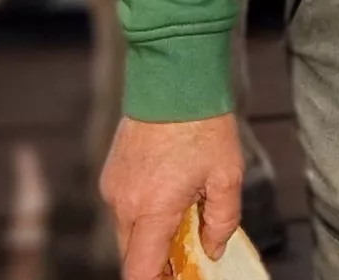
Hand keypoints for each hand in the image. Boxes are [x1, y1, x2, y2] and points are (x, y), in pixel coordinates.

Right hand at [103, 115, 245, 279]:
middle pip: (131, 255)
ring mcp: (113, 187)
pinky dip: (143, 214)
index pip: (140, 270)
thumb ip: (221, 222)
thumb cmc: (202, 124)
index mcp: (152, 209)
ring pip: (127, 232)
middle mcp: (124, 202)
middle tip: (186, 253)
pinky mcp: (111, 173)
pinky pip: (123, 208)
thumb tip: (212, 248)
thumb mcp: (227, 177)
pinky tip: (169, 195)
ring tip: (184, 216)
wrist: (173, 78)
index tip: (175, 278)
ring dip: (150, 235)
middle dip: (156, 261)